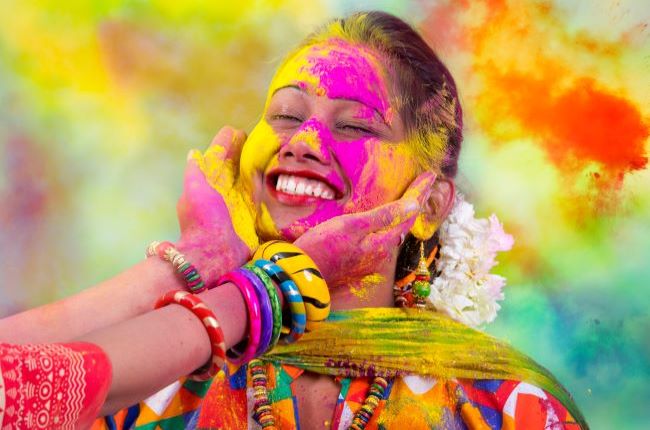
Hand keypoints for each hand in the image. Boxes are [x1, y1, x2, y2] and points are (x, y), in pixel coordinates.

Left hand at [176, 126, 258, 284]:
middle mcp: (227, 192)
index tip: (234, 129)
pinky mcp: (255, 220)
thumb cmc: (200, 223)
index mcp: (211, 183)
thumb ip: (195, 172)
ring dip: (261, 168)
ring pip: (253, 181)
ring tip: (273, 153)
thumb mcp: (194, 192)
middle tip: (259, 137)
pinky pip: (265, 201)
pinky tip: (282, 182)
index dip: (226, 142)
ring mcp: (242, 206)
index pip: (219, 157)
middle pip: (238, 166)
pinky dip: (272, 191)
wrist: (212, 257)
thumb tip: (194, 153)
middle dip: (246, 151)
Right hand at [294, 171, 435, 290]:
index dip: (419, 193)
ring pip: (392, 234)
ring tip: (410, 200)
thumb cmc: (322, 247)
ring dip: (402, 216)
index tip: (431, 176)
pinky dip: (387, 226)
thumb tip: (414, 206)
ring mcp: (368, 261)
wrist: (299, 277)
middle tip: (425, 184)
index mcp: (382, 244)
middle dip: (415, 204)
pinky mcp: (355, 263)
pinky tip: (383, 222)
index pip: (408, 214)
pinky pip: (379, 240)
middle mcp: (380, 255)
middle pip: (404, 225)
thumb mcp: (352, 226)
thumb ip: (383, 216)